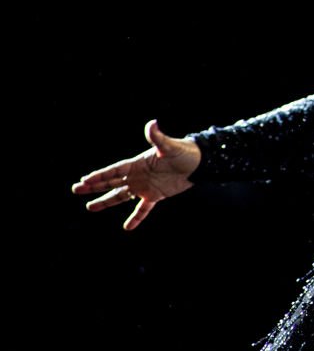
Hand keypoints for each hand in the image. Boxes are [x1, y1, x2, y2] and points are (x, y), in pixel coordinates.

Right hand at [71, 119, 200, 230]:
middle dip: (94, 186)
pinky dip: (136, 218)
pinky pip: (143, 209)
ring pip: (121, 196)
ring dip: (106, 201)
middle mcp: (138, 175)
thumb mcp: (169, 146)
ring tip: (90, 207)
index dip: (100, 175)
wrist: (199, 163)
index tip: (85, 180)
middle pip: (112, 182)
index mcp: (138, 163)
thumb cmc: (184, 152)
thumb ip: (157, 137)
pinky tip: (127, 227)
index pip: (115, 170)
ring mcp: (145, 186)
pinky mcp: (156, 195)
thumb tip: (152, 123)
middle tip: (76, 189)